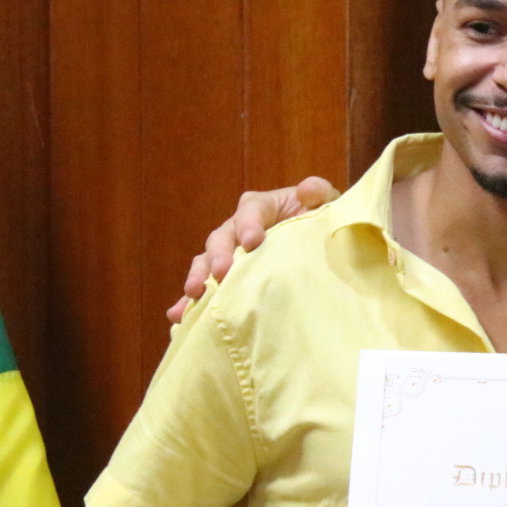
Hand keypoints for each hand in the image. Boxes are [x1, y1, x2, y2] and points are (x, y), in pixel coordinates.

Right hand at [168, 177, 338, 321]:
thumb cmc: (319, 224)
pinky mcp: (226, 278)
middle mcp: (237, 229)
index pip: (249, 210)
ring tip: (193, 293)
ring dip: (198, 277)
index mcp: (260, 207)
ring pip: (206, 263)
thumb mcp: (326, 206)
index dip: (248, 224)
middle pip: (221, 238)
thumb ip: (321, 194)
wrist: (319, 252)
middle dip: (218, 255)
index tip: (252, 242)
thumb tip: (307, 189)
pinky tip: (179, 317)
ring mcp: (229, 255)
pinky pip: (206, 289)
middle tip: (221, 272)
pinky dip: (191, 302)